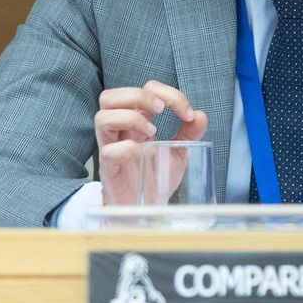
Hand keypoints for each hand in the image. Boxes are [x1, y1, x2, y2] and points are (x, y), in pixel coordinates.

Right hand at [94, 80, 207, 205]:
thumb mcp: (179, 153)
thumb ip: (189, 134)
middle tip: (161, 109)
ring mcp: (111, 148)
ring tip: (152, 131)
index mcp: (136, 121)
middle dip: (138, 95)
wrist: (147, 211)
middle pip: (110, 96)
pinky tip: (141, 152)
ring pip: (101, 116)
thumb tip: (200, 115)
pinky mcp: (109, 169)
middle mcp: (120, 131)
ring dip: (130, 117)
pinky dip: (125, 146)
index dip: (167, 93)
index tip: (187, 114)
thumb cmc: (155, 178)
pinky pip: (107, 150)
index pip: (143, 90)